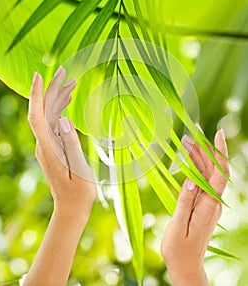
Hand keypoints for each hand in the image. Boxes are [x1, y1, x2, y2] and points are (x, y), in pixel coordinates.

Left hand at [24, 67, 96, 285]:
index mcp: (48, 147)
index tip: (39, 75)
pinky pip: (54, 122)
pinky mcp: (53, 146)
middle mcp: (44, 143)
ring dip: (58, 97)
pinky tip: (68, 100)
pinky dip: (61, 108)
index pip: (37, 115)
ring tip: (71, 81)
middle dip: (51, 88)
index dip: (37, 94)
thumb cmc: (79, 192)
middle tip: (63, 70)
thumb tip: (63, 119)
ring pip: (49, 114)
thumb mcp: (79, 169)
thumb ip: (71, 143)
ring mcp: (47, 145)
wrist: (72, 207)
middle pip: (43, 110)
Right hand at [161, 129, 228, 285]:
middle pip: (213, 170)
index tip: (217, 134)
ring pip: (207, 174)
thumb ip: (185, 201)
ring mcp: (209, 203)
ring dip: (198, 157)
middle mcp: (213, 202)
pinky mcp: (204, 205)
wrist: (186, 264)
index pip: (219, 174)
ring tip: (185, 142)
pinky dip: (196, 168)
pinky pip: (202, 182)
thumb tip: (191, 179)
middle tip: (191, 133)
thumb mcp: (178, 225)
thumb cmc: (179, 248)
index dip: (219, 153)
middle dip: (204, 149)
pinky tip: (188, 160)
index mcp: (209, 206)